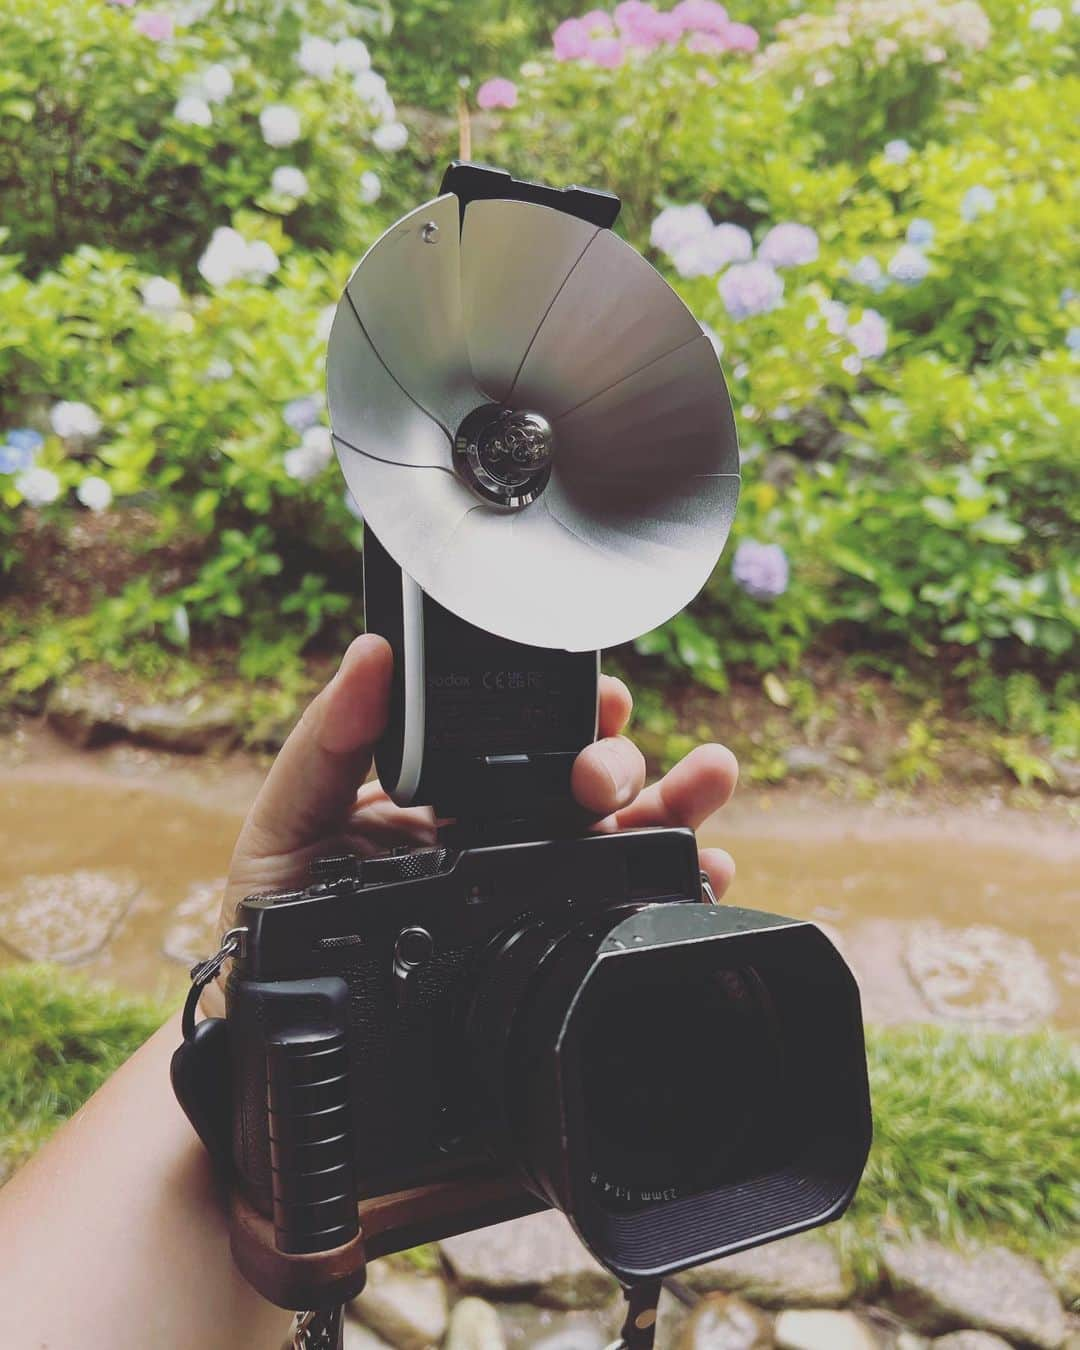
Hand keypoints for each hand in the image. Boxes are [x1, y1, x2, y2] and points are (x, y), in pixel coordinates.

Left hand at [204, 635, 737, 1012]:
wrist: (285, 1052)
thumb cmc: (277, 927)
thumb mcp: (287, 827)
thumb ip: (326, 744)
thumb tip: (372, 652)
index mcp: (454, 799)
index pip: (526, 741)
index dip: (569, 709)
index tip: (601, 691)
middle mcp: (506, 844)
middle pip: (589, 785)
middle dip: (620, 761)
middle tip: (604, 774)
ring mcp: (537, 902)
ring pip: (627, 839)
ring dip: (679, 803)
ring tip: (710, 778)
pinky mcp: (558, 963)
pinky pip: (632, 920)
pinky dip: (683, 891)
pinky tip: (706, 873)